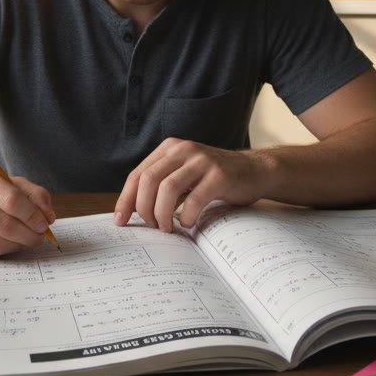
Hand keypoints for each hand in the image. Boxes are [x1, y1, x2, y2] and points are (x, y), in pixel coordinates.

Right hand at [0, 165, 55, 257]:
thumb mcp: (8, 182)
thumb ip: (34, 195)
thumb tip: (48, 217)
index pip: (12, 200)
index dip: (33, 216)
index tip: (45, 224)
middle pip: (6, 226)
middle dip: (29, 235)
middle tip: (39, 237)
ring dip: (17, 245)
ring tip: (24, 240)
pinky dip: (2, 251)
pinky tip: (5, 243)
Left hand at [114, 138, 264, 231]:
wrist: (255, 171)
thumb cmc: (214, 179)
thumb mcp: (183, 173)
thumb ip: (161, 183)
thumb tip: (131, 211)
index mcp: (169, 148)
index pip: (137, 175)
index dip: (125, 200)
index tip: (121, 222)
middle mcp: (183, 150)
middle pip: (148, 181)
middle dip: (143, 209)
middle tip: (152, 226)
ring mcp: (201, 161)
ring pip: (167, 189)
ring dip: (162, 214)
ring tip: (167, 227)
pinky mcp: (219, 175)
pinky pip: (194, 199)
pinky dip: (186, 216)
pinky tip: (188, 223)